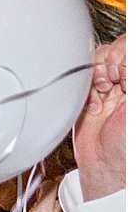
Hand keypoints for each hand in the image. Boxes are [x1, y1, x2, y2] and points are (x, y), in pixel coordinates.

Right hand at [74, 37, 124, 201]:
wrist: (104, 164)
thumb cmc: (127, 144)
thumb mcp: (133, 107)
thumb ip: (130, 74)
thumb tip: (123, 55)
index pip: (130, 47)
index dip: (123, 54)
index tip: (122, 69)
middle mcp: (128, 80)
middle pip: (115, 49)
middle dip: (109, 64)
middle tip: (112, 82)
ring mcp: (111, 86)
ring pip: (96, 60)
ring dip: (95, 77)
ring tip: (102, 93)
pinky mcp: (91, 94)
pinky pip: (81, 78)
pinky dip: (83, 90)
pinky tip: (93, 104)